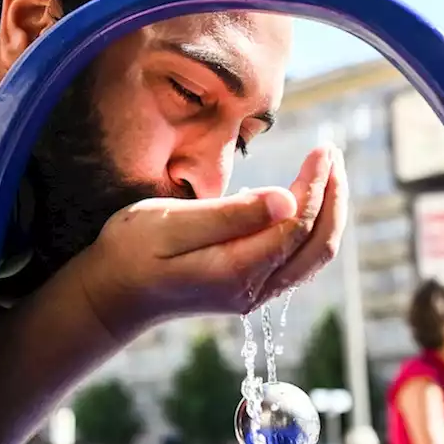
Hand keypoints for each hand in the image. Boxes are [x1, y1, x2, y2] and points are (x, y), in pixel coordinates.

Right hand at [76, 145, 347, 338]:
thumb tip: (286, 201)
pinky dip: (311, 230)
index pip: (295, 224)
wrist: (111, 295)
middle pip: (316, 244)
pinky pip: (297, 262)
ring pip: (312, 256)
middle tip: (332, 153)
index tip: (321, 148)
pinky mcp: (248, 290)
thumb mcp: (170, 223)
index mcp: (237, 270)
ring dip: (327, 213)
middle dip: (332, 196)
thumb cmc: (132, 251)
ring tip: (329, 171)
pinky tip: (305, 202)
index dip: (315, 185)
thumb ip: (230, 214)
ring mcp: (253, 294)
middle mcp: (253, 289)